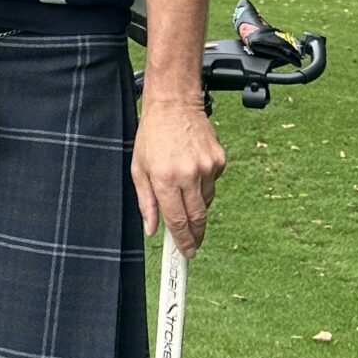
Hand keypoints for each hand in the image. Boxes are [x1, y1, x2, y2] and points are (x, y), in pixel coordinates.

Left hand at [130, 94, 224, 253]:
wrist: (174, 104)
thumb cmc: (153, 135)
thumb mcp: (139, 169)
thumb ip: (146, 202)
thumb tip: (152, 229)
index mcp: (165, 178)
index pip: (177, 220)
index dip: (183, 241)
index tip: (186, 253)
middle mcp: (188, 174)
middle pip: (198, 217)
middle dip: (196, 235)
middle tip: (193, 244)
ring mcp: (207, 167)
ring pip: (207, 201)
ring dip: (197, 205)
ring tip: (184, 190)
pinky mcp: (219, 159)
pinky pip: (213, 183)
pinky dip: (203, 184)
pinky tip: (192, 170)